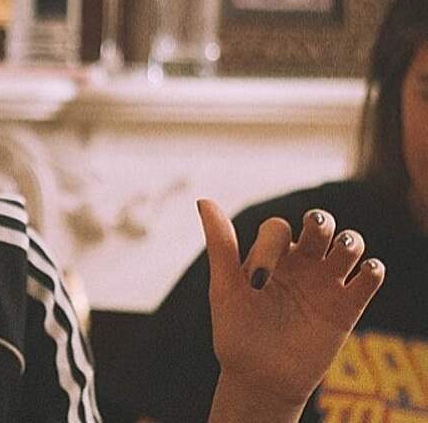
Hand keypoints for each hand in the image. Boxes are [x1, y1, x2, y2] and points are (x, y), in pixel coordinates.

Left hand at [197, 199, 383, 415]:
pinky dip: (373, 270)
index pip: (278, 229)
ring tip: (343, 250)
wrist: (260, 378)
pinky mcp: (347, 307)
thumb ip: (220, 245)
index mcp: (270, 256)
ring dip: (350, 240)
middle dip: (320, 220)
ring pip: (349, 245)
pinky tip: (365, 273)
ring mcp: (325, 284)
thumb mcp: (225, 287)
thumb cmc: (237, 332)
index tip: (258, 280)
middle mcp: (300, 264)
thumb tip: (203, 200)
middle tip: (315, 230)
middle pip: (320, 224)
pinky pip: (369, 280)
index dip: (270, 246)